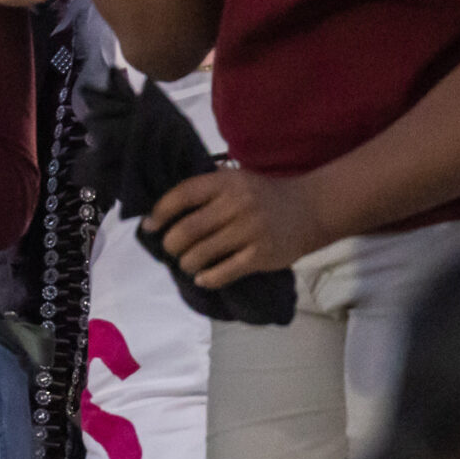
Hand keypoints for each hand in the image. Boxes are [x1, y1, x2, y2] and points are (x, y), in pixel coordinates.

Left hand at [147, 167, 327, 287]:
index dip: (160, 212)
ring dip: (187, 263)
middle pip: (187, 230)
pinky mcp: (262, 255)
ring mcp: (251, 230)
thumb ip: (205, 189)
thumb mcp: (236, 180)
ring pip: (201, 253)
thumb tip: (161, 210)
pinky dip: (207, 278)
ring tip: (187, 263)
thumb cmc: (263, 196)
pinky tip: (202, 278)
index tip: (149, 226)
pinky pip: (224, 272)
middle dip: (172, 244)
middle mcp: (238, 204)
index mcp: (226, 182)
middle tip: (172, 249)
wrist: (310, 209)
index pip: (183, 195)